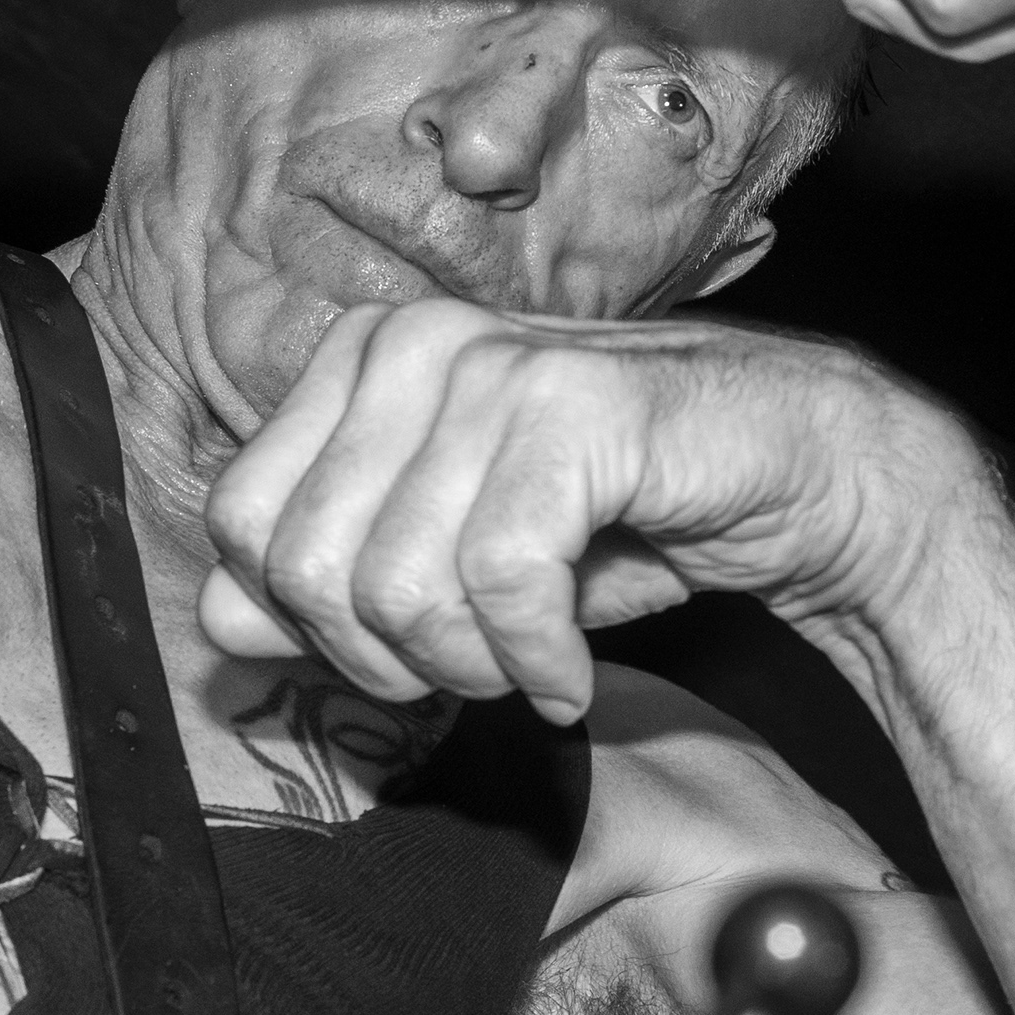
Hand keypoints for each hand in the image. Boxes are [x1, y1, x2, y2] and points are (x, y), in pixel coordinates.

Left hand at [200, 299, 975, 720]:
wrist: (796, 477)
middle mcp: (415, 342)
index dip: (313, 625)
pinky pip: (500, 581)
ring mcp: (495, 365)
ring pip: (397, 584)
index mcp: (365, 358)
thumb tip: (217, 623)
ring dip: (474, 668)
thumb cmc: (623, 518)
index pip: (243, 523)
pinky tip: (574, 672)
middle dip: (392, 659)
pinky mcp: (573, 409)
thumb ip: (329, 590)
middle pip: (308, 567)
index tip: (409, 649)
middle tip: (480, 670)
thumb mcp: (454, 564)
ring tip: (534, 664)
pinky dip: (540, 662)